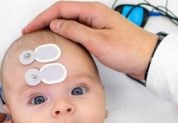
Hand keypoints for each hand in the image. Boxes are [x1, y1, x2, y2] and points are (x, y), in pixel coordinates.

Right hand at [23, 1, 157, 79]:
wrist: (148, 59)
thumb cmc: (128, 50)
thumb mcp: (98, 41)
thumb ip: (75, 31)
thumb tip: (56, 24)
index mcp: (93, 11)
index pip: (61, 9)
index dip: (42, 17)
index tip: (30, 28)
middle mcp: (94, 15)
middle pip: (64, 13)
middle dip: (45, 21)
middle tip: (31, 32)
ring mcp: (97, 24)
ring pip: (70, 22)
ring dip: (55, 27)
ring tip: (42, 36)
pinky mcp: (100, 34)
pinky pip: (78, 30)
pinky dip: (66, 34)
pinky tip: (62, 42)